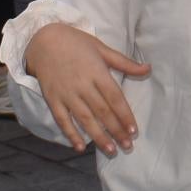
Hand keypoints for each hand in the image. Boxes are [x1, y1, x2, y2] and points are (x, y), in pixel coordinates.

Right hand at [26, 23, 151, 154]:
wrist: (43, 40)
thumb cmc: (76, 42)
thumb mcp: (101, 48)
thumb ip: (124, 62)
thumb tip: (147, 69)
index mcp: (97, 71)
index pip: (115, 98)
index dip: (125, 115)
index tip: (134, 130)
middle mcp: (82, 85)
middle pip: (102, 111)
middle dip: (116, 130)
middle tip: (127, 146)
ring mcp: (66, 93)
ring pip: (84, 119)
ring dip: (98, 136)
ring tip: (110, 150)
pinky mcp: (52, 99)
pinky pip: (62, 119)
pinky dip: (70, 134)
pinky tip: (79, 148)